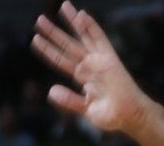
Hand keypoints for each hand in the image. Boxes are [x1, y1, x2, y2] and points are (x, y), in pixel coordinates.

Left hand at [31, 2, 151, 135]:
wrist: (128, 116)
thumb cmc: (110, 115)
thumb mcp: (85, 109)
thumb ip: (69, 100)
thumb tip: (50, 91)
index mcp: (82, 76)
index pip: (61, 60)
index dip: (48, 50)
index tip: (35, 40)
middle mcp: (89, 65)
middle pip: (68, 44)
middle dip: (54, 32)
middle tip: (39, 20)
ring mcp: (99, 60)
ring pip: (82, 36)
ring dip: (72, 22)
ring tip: (63, 6)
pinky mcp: (110, 58)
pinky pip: (99, 38)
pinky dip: (91, 27)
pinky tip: (81, 16)